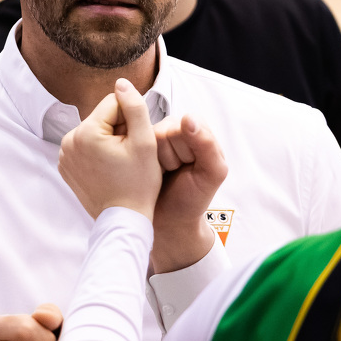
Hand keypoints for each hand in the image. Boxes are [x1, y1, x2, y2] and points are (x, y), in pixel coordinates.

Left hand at [58, 78, 160, 220]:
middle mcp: (68, 140)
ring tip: (119, 164)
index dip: (131, 120)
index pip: (114, 103)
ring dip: (108, 141)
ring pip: (94, 131)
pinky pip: (85, 147)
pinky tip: (108, 170)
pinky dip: (97, 153)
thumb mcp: (145, 142)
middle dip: (118, 130)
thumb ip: (134, 106)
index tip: (134, 143)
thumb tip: (121, 83)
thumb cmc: (138, 183)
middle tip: (128, 156)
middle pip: (102, 117)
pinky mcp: (64, 166)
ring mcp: (63, 155)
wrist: (123, 219)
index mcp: (86, 132)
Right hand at [150, 114, 227, 273]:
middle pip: (163, 132)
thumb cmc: (193, 199)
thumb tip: (188, 118)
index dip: (185, 148)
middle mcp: (175, 129)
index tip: (189, 166)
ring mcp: (153, 138)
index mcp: (197, 129)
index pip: (184, 125)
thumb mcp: (211, 174)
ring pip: (145, 140)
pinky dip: (138, 164)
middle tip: (173, 173)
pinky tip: (147, 174)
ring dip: (154, 163)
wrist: (169, 221)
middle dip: (169, 157)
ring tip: (161, 175)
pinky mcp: (135, 148)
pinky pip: (130, 147)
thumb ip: (207, 145)